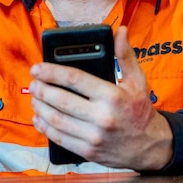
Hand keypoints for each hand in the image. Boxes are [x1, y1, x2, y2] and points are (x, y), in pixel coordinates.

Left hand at [29, 26, 173, 170]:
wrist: (150, 146)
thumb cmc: (140, 110)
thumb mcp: (138, 80)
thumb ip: (125, 55)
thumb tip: (120, 31)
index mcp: (113, 96)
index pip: (75, 79)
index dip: (52, 72)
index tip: (38, 68)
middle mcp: (102, 117)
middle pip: (61, 100)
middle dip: (41, 89)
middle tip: (33, 82)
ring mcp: (93, 136)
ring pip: (56, 120)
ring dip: (40, 107)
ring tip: (34, 98)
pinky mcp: (88, 151)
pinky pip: (60, 138)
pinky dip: (45, 127)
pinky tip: (39, 118)